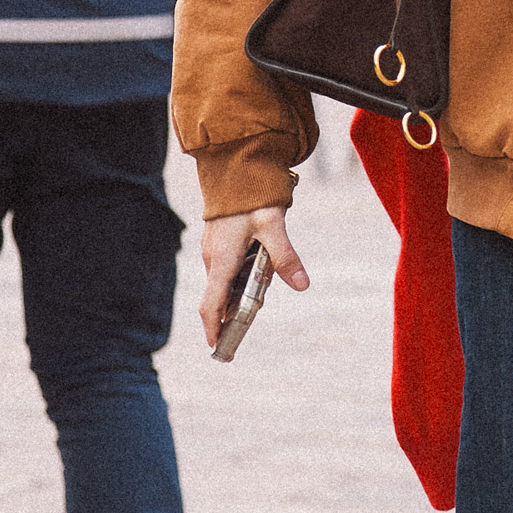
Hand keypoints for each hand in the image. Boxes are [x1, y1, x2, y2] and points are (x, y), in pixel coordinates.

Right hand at [198, 205, 307, 349]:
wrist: (235, 166)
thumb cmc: (252, 195)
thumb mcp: (273, 226)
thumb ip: (286, 257)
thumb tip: (302, 285)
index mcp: (221, 260)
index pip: (211, 304)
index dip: (213, 328)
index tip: (217, 346)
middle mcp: (213, 258)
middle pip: (222, 297)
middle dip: (237, 311)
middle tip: (257, 313)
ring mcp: (214, 251)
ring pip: (228, 282)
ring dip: (244, 290)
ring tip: (265, 281)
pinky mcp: (219, 243)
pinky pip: (229, 269)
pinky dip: (243, 276)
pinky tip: (261, 264)